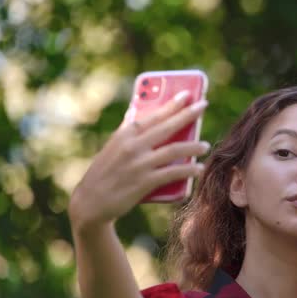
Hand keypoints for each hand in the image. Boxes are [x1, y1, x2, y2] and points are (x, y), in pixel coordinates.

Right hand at [68, 92, 209, 231]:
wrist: (90, 203)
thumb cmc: (105, 173)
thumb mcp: (113, 147)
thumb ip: (127, 131)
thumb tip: (139, 111)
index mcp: (125, 134)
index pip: (153, 114)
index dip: (172, 104)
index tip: (188, 94)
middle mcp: (132, 146)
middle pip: (167, 127)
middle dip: (187, 115)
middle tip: (204, 105)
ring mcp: (139, 164)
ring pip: (173, 150)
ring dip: (193, 146)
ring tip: (206, 145)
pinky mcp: (144, 182)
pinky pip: (172, 173)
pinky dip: (188, 170)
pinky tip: (199, 168)